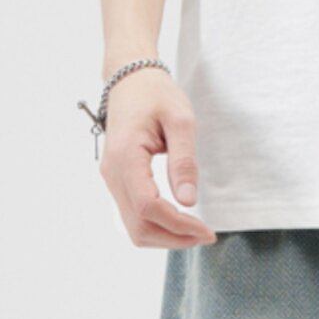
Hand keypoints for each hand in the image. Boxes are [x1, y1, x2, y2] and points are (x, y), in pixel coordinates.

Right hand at [98, 69, 216, 248]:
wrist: (130, 80)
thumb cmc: (156, 94)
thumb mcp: (180, 120)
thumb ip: (184, 161)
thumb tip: (188, 200)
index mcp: (125, 157)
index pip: (148, 207)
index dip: (178, 225)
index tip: (206, 230)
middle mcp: (113, 173)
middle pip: (139, 226)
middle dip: (174, 238)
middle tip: (205, 235)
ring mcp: (112, 180)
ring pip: (134, 228)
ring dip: (165, 237)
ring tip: (194, 231)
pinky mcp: (118, 182)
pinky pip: (134, 217)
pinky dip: (157, 227)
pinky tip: (179, 221)